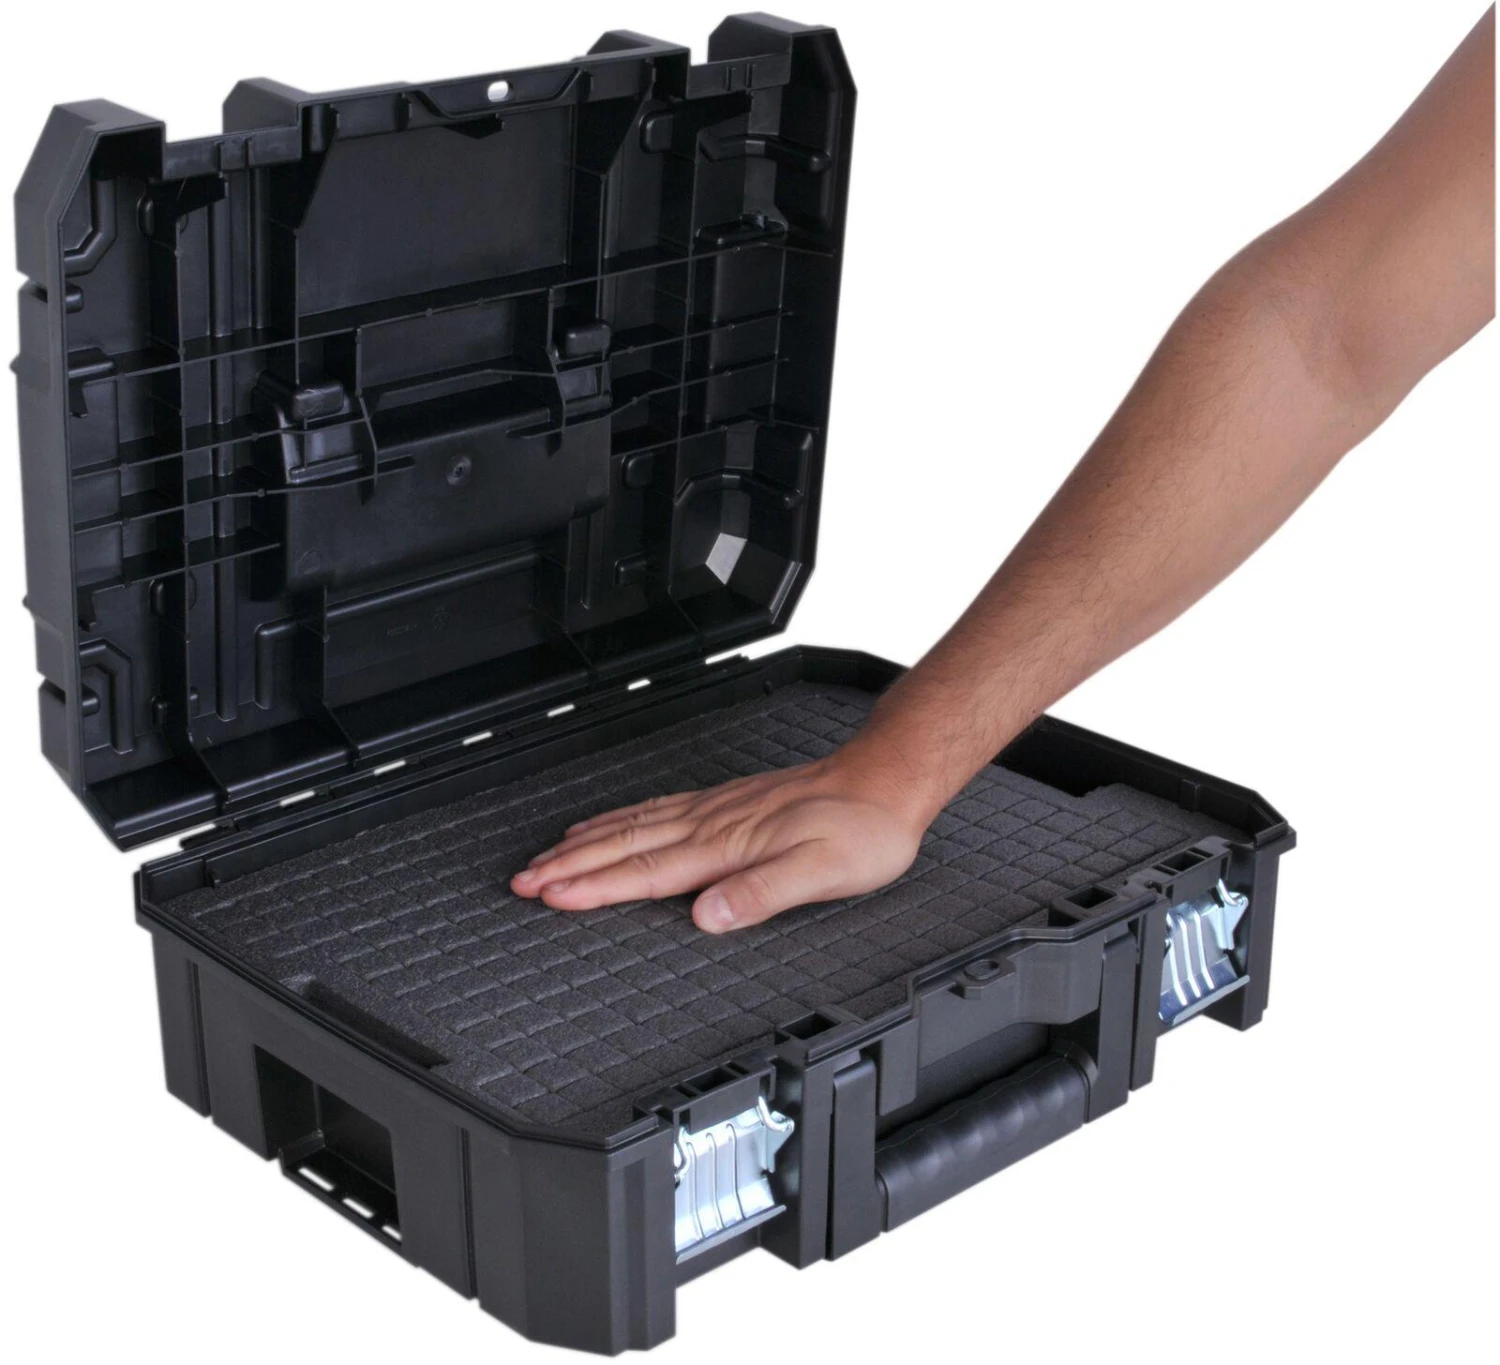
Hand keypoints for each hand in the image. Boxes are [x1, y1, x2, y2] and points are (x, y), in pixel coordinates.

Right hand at [509, 751, 928, 932]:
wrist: (884, 780)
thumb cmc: (862, 829)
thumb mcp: (823, 872)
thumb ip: (762, 893)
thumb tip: (706, 914)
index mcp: (728, 845)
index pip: (647, 871)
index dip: (594, 886)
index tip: (549, 896)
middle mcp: (713, 823)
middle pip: (625, 845)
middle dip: (569, 865)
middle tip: (521, 880)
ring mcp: (716, 809)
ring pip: (634, 825)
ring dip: (585, 842)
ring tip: (545, 855)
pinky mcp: (726, 801)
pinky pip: (656, 808)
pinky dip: (619, 818)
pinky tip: (606, 823)